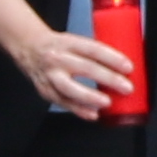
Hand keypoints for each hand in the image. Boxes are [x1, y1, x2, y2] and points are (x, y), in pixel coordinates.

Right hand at [9, 17, 133, 112]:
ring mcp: (50, 75)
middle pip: (85, 68)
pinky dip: (79, 110)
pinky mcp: (46, 91)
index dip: (112, 58)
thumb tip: (122, 69)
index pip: (93, 49)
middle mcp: (57, 58)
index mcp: (68, 42)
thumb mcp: (74, 41)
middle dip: (108, 78)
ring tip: (107, 103)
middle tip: (127, 87)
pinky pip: (63, 102)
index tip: (128, 67)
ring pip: (70, 88)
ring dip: (90, 97)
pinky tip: (93, 114)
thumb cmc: (59, 47)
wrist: (28, 48)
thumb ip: (93, 54)